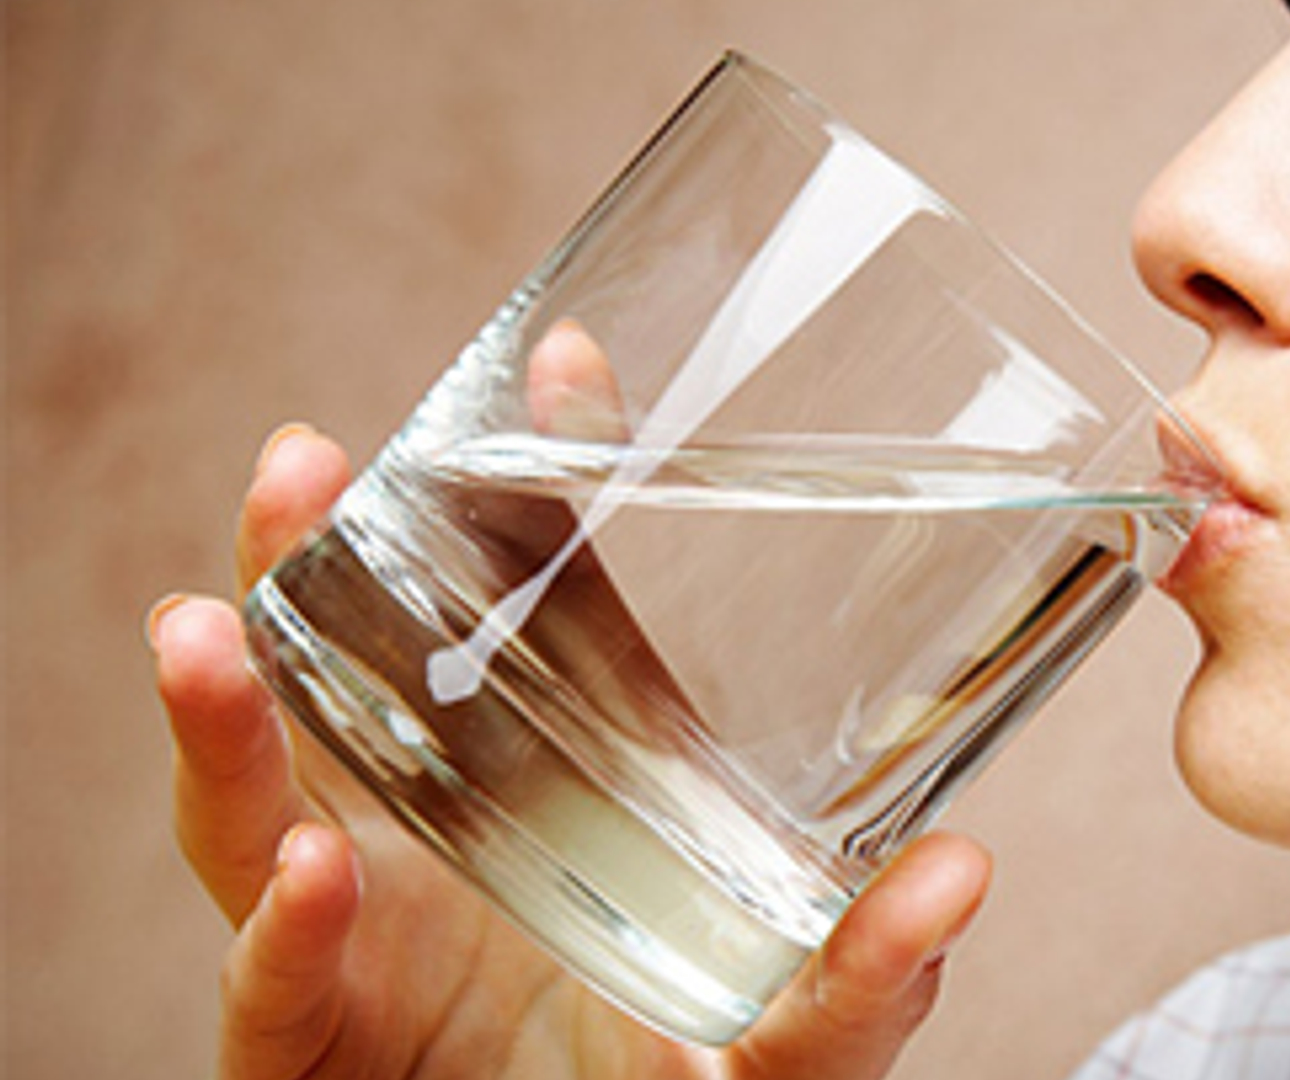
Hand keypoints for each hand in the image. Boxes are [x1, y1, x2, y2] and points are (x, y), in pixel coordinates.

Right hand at [151, 417, 990, 1079]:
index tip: (571, 365)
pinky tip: (313, 874)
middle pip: (336, 683)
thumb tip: (962, 872)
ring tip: (209, 627)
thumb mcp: (793, 1037)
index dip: (528, 500)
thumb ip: (864, 972)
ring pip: (251, 816)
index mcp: (534, 801)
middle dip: (301, 569)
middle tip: (307, 462)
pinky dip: (282, 937)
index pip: (519, 626)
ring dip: (226, 722)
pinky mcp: (306, 1054)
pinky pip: (270, 992)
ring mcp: (349, 943)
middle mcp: (424, 847)